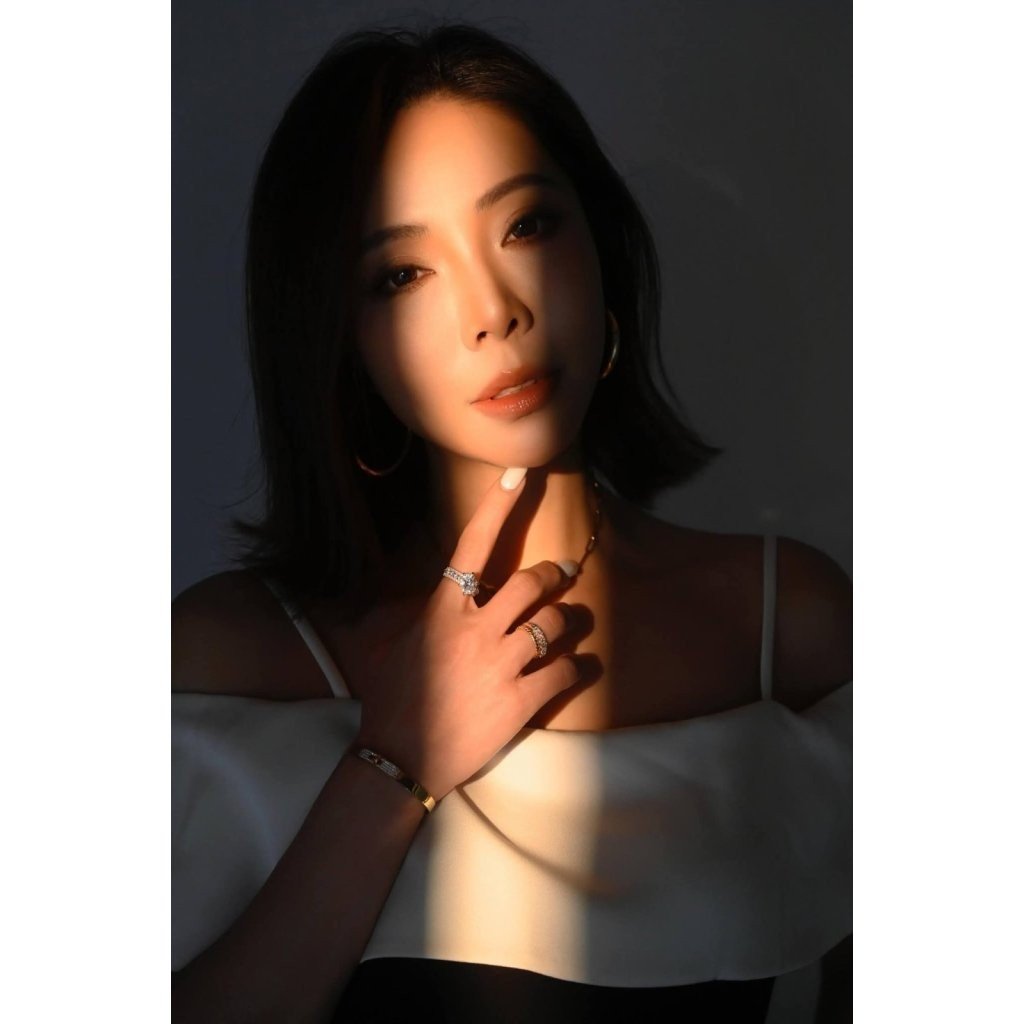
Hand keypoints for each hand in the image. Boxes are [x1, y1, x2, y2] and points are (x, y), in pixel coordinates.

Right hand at [354, 468, 583, 799]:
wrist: (400, 757)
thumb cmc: (393, 697)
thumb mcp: (399, 641)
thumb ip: (427, 611)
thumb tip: (449, 592)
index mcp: (444, 610)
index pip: (473, 544)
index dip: (498, 506)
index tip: (520, 474)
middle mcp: (476, 630)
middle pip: (532, 583)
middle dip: (555, 575)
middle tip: (564, 575)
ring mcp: (501, 665)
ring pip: (555, 624)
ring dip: (570, 621)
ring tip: (572, 625)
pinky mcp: (521, 701)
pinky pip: (565, 672)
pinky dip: (578, 667)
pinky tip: (577, 669)